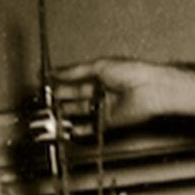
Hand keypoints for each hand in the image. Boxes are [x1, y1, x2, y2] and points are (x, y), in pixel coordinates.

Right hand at [53, 58, 167, 132]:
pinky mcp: (110, 121)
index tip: (45, 84)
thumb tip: (56, 71)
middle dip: (59, 98)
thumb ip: (75, 71)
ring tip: (51, 115)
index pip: (74, 79)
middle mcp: (101, 91)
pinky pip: (92, 126)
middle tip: (45, 100)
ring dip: (66, 114)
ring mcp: (105, 107)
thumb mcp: (98, 66)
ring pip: (81, 112)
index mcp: (99, 75)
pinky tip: (68, 128)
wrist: (150, 90)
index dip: (59, 82)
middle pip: (75, 97)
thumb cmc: (133, 73)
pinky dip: (80, 129)